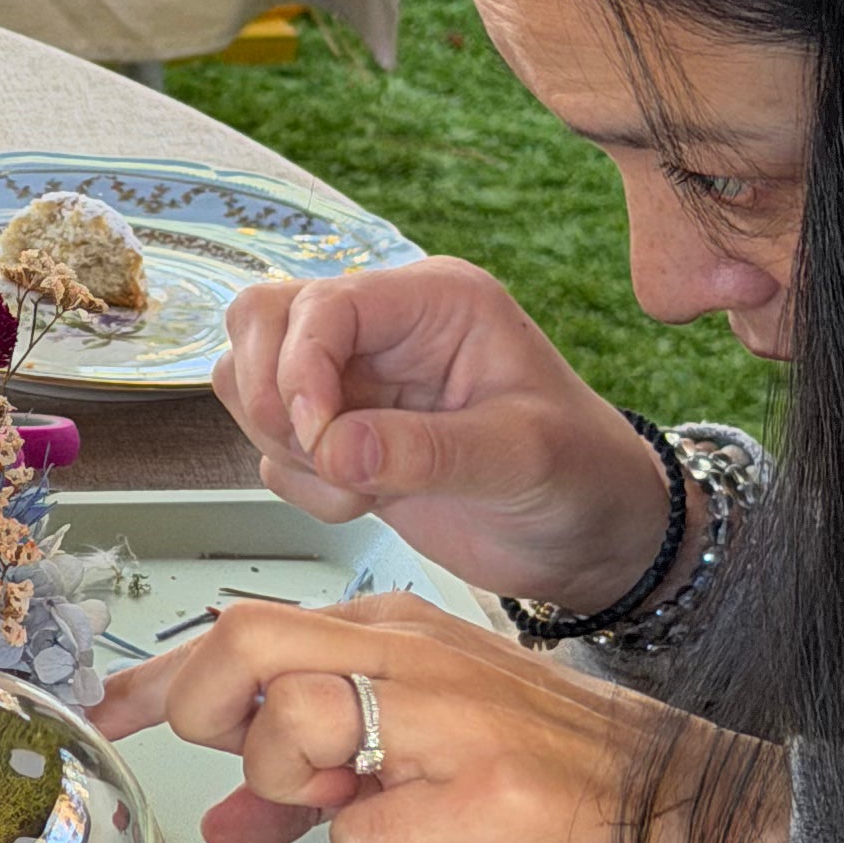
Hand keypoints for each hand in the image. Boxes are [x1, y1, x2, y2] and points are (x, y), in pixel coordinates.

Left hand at [95, 593, 787, 842]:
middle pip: (244, 649)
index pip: (238, 629)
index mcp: (388, 634)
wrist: (676, 807)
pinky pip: (365, 841)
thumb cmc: (542, 777)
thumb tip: (221, 822)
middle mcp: (409, 658)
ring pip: (291, 733)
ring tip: (360, 813)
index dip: (154, 679)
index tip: (101, 714)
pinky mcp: (484, 796)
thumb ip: (311, 783)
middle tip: (257, 777)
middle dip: (210, 717)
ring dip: (295, 797)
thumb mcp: (414, 757)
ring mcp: (448, 723)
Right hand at [214, 258, 676, 609]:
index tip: (322, 437)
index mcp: (433, 302)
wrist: (592, 540)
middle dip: (272, 395)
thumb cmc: (581, 476)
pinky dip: (299, 484)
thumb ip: (427, 450)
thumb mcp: (521, 457)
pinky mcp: (338, 438)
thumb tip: (333, 449)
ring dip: (284, 446)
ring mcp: (354, 384)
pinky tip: (364, 504)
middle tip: (319, 456)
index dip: (301, 366)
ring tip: (357, 489)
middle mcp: (383, 331)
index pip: (323, 302)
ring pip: (251, 383)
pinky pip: (271, 449)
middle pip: (261, 320)